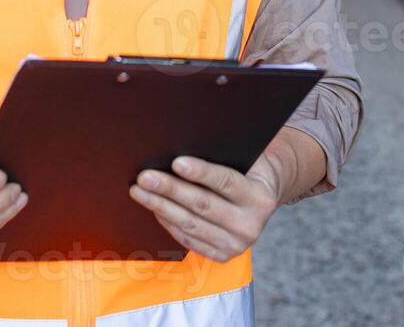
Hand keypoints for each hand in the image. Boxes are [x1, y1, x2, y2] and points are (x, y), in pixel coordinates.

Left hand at [129, 154, 282, 262]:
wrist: (263, 200)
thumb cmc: (249, 171)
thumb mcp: (248, 160)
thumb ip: (223, 157)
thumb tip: (181, 147)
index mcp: (260, 197)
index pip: (226, 182)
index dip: (201, 172)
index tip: (176, 162)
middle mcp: (250, 225)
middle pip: (202, 205)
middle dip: (170, 189)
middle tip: (145, 177)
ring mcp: (235, 244)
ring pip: (190, 224)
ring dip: (161, 206)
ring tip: (140, 191)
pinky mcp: (222, 255)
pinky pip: (188, 238)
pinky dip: (168, 222)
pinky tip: (155, 207)